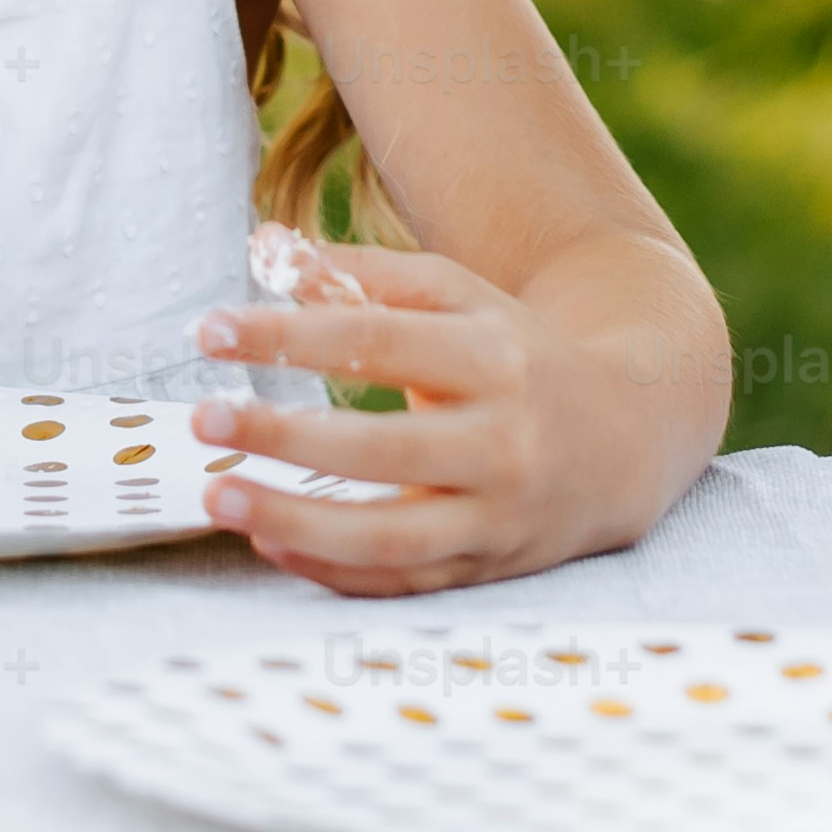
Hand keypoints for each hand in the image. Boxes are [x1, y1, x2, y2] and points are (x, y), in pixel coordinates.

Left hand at [181, 243, 644, 596]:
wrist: (628, 437)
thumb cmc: (518, 356)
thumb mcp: (459, 298)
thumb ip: (362, 274)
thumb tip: (263, 249)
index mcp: (494, 358)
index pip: (378, 342)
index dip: (288, 336)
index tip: (209, 330)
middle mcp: (504, 442)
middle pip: (382, 448)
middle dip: (284, 434)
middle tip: (203, 418)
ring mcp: (498, 516)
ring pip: (390, 537)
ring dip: (295, 520)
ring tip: (218, 496)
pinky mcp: (489, 568)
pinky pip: (400, 582)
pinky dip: (331, 569)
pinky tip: (269, 542)